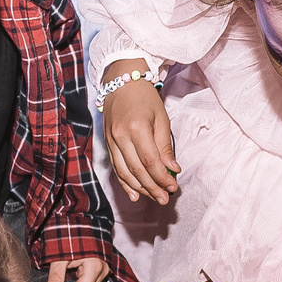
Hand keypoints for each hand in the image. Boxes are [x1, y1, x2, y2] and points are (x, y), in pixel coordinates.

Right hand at [102, 61, 178, 202]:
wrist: (121, 82)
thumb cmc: (145, 98)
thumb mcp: (161, 118)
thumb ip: (165, 145)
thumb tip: (173, 169)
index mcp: (136, 128)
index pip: (150, 161)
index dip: (162, 177)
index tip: (174, 187)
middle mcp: (120, 136)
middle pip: (137, 170)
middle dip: (153, 187)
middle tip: (165, 199)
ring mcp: (111, 141)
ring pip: (125, 172)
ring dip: (140, 188)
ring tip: (154, 198)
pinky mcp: (107, 144)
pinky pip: (116, 168)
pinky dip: (125, 183)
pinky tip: (134, 194)